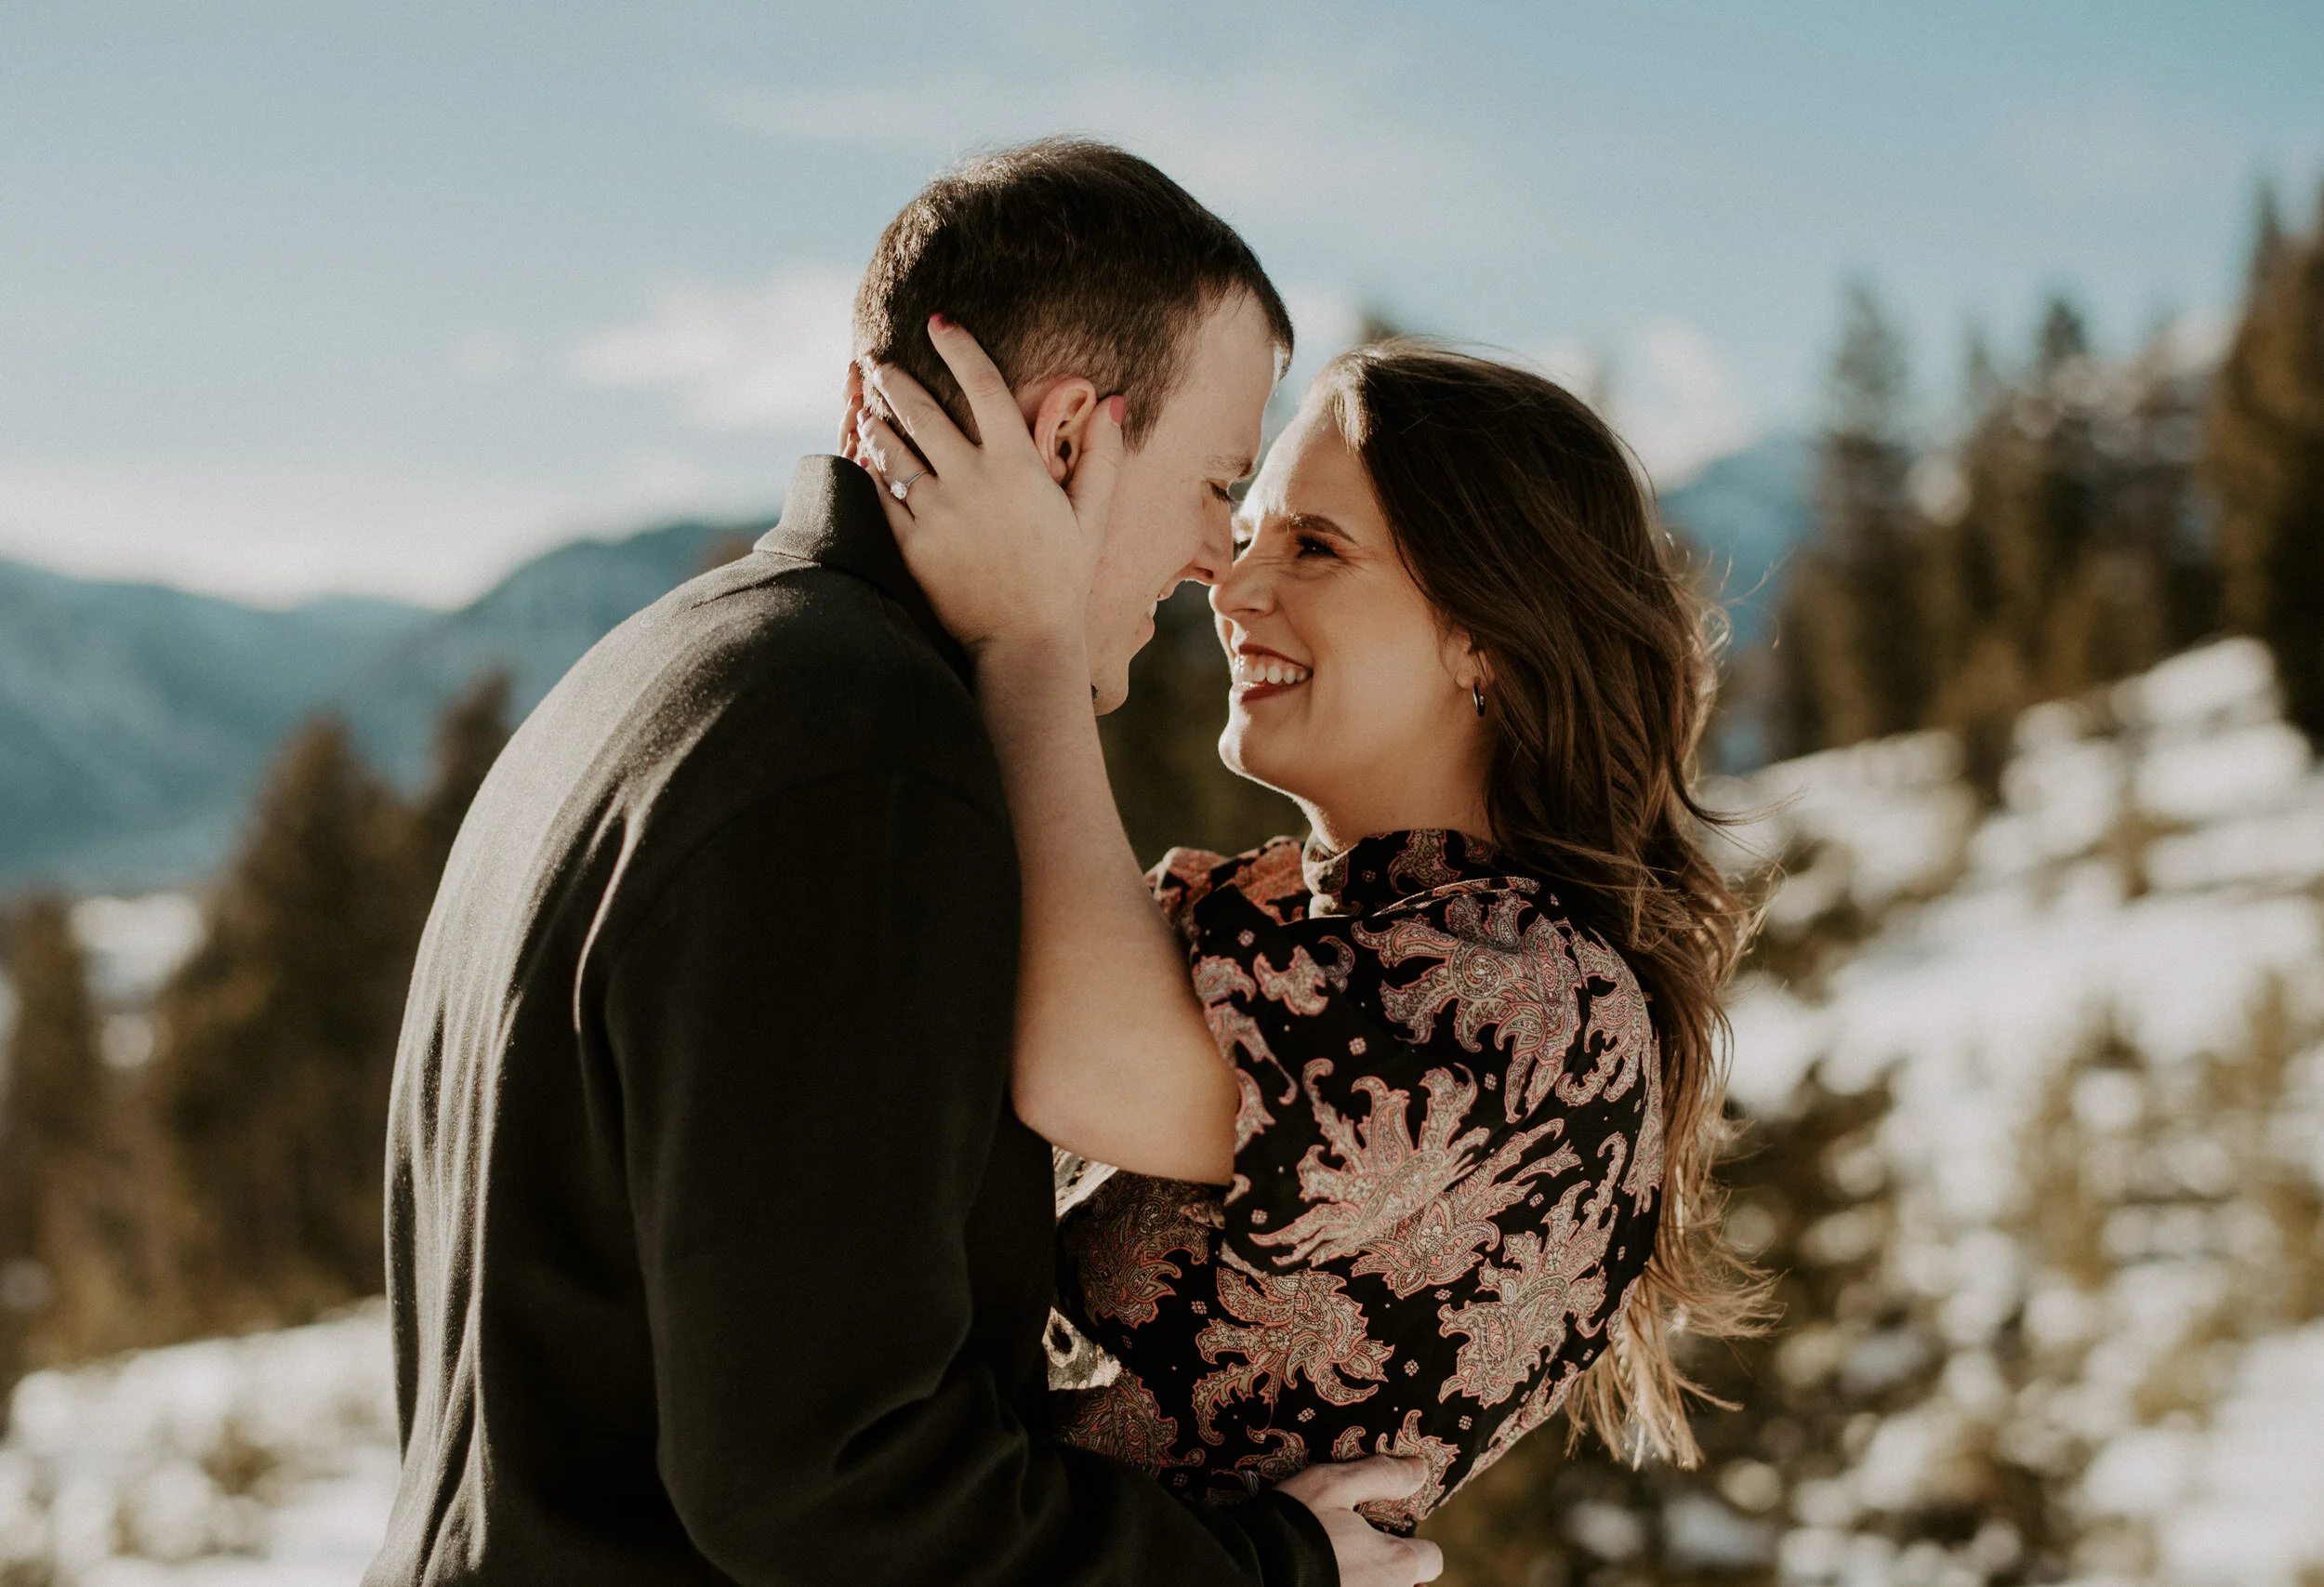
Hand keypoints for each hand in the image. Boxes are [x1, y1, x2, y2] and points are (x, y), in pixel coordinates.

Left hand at [855, 316, 1125, 661]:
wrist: (1024, 642)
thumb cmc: (1063, 578)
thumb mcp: (1091, 517)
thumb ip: (1103, 456)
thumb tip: (1116, 400)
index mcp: (1017, 466)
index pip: (983, 386)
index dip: (959, 347)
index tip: (939, 322)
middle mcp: (972, 481)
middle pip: (922, 411)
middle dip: (896, 379)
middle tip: (879, 362)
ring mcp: (937, 513)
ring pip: (893, 450)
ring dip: (876, 422)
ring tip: (867, 407)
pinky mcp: (911, 545)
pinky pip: (881, 496)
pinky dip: (869, 471)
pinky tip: (863, 457)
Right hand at [1278, 1456, 1444, 1585]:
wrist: (1252, 1568)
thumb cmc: (1296, 1522)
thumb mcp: (1334, 1484)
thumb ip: (1381, 1475)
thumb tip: (1419, 1470)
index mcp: (1395, 1563)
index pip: (1432, 1560)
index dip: (1416, 1546)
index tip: (1391, 1537)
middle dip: (1394, 1573)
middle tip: (1363, 1556)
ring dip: (1372, 1583)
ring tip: (1343, 1570)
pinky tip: (1324, 1579)